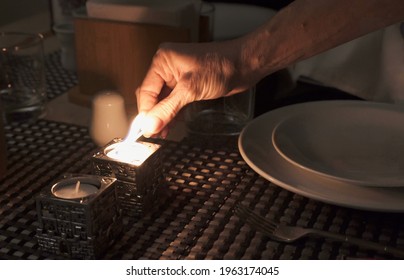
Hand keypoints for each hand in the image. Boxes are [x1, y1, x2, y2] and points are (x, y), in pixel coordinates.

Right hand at [136, 40, 253, 135]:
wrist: (244, 65)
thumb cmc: (221, 67)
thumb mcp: (191, 89)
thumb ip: (168, 108)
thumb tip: (150, 124)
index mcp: (163, 61)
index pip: (146, 90)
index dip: (146, 112)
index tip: (146, 129)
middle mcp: (168, 67)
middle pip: (153, 96)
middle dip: (154, 115)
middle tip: (154, 133)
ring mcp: (178, 76)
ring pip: (163, 100)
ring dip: (163, 116)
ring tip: (162, 133)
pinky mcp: (188, 84)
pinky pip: (174, 101)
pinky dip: (172, 113)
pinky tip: (171, 125)